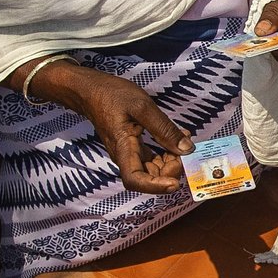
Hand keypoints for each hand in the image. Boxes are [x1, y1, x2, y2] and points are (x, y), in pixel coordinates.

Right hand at [44, 66, 184, 194]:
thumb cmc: (112, 95)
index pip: (134, 179)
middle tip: (184, 151)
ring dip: (170, 162)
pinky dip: (166, 153)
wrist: (92, 91)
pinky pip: (151, 158)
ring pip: (152, 169)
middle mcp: (124, 156)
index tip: (174, 182)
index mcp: (122, 148)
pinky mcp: (133, 148)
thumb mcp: (142, 106)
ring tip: (183, 141)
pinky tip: (176, 138)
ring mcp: (129, 153)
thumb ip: (164, 128)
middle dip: (169, 171)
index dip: (155, 186)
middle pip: (147, 177)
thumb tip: (186, 149)